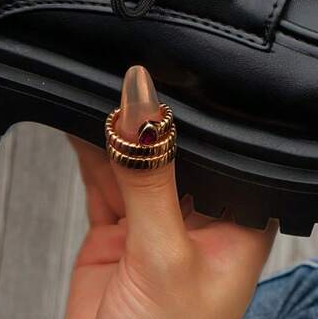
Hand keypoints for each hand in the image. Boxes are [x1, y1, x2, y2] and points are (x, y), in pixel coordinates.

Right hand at [62, 66, 275, 318]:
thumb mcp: (161, 254)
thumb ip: (149, 174)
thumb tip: (141, 99)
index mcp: (240, 219)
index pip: (226, 146)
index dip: (203, 107)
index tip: (174, 64)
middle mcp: (202, 214)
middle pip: (177, 146)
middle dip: (151, 113)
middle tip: (123, 67)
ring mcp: (157, 222)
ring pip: (137, 158)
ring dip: (114, 127)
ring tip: (93, 80)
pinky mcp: (118, 232)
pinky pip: (104, 177)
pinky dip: (89, 150)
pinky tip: (77, 117)